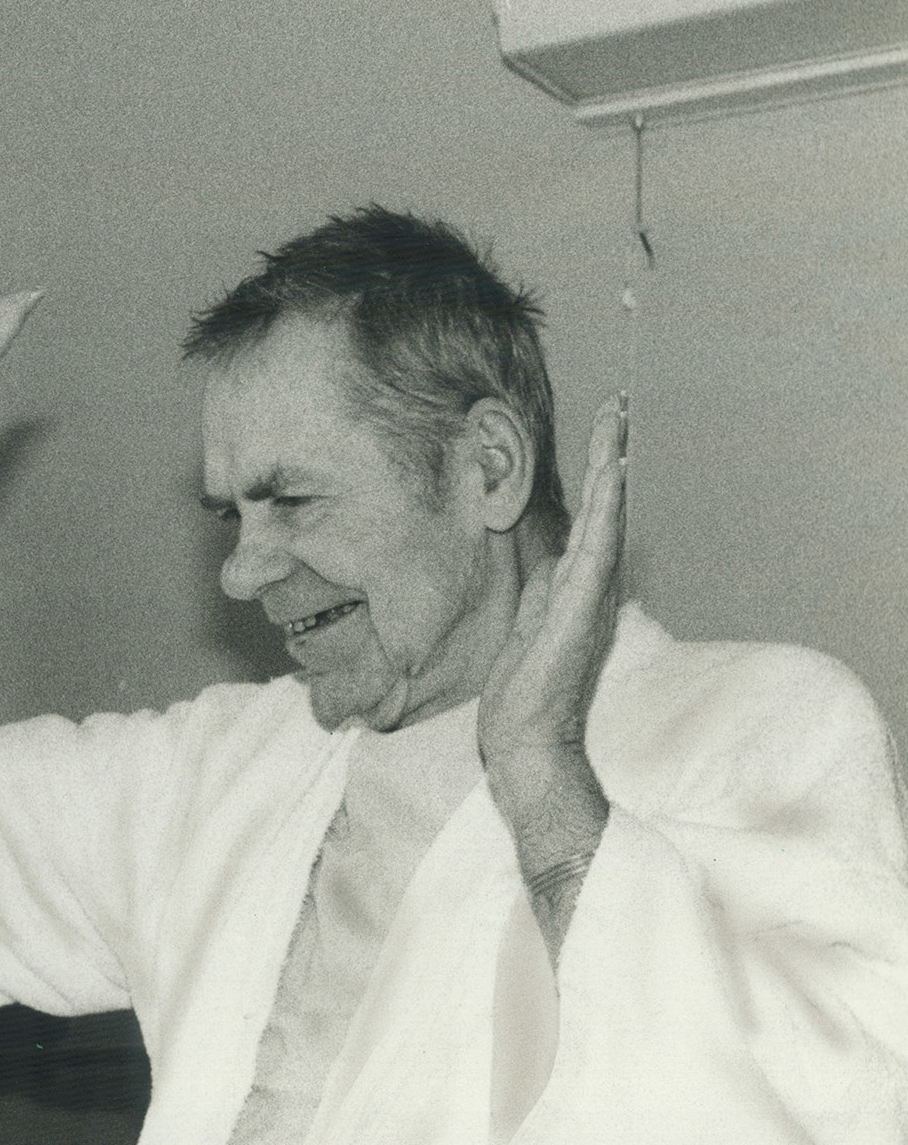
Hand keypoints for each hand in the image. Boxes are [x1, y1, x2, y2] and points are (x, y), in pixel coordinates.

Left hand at [480, 395, 627, 782]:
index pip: (589, 517)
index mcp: (575, 586)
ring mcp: (588, 597)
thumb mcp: (527, 626)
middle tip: (617, 404)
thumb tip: (548, 564)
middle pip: (603, 507)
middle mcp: (590, 586)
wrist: (528, 741)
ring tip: (617, 424)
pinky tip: (610, 479)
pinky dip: (605, 513)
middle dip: (609, 455)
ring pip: (604, 520)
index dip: (595, 473)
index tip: (602, 428)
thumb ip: (542, 593)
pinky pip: (594, 552)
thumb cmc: (527, 693)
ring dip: (609, 470)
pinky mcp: (577, 612)